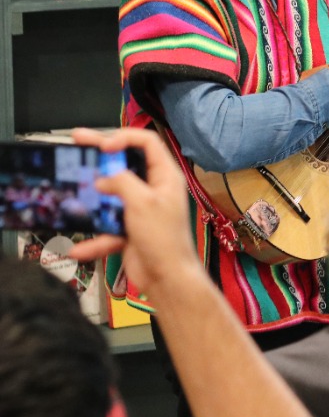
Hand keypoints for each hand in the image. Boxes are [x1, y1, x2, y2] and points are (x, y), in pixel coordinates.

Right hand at [67, 127, 202, 295]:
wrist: (167, 278)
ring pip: (112, 194)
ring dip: (93, 195)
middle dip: (102, 152)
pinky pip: (108, 226)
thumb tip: (105, 176)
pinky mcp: (131, 228)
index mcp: (165, 176)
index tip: (103, 145)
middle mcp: (155, 188)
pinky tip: (79, 249)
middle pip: (126, 162)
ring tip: (71, 185)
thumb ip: (122, 182)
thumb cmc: (164, 239)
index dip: (124, 138)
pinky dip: (95, 238)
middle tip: (79, 140)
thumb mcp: (142, 203)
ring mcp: (141, 208)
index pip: (147, 142)